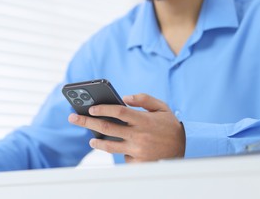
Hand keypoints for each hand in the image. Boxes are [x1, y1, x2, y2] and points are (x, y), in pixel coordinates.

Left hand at [68, 93, 185, 161]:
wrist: (186, 148)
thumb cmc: (170, 125)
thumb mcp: (162, 107)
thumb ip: (144, 99)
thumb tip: (124, 98)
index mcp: (144, 120)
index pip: (118, 112)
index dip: (103, 108)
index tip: (90, 107)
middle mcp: (139, 135)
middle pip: (107, 128)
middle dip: (86, 122)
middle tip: (73, 118)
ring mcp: (138, 150)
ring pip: (110, 146)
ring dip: (97, 142)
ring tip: (91, 140)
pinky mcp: (138, 162)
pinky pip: (123, 156)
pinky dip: (119, 151)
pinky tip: (117, 149)